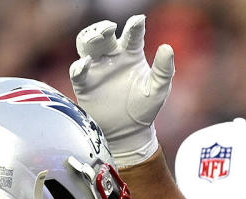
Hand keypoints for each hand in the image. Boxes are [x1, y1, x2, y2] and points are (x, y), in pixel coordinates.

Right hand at [70, 14, 173, 166]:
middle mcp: (112, 57)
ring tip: (97, 37)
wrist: (129, 132)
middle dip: (103, 28)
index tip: (139, 20)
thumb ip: (164, 69)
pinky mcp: (84, 83)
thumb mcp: (158, 89)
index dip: (135, 26)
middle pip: (104, 35)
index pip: (132, 35)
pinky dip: (80, 66)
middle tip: (109, 27)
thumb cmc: (146, 108)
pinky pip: (78, 71)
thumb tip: (167, 47)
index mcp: (131, 54)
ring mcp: (96, 68)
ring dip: (89, 38)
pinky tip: (86, 65)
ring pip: (86, 45)